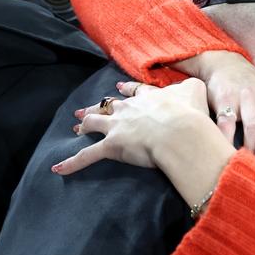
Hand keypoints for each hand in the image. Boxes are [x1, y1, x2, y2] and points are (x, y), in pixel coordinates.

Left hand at [52, 78, 211, 174]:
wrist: (179, 131)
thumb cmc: (190, 113)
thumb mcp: (196, 91)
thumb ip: (191, 86)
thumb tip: (192, 86)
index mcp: (148, 97)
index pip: (133, 92)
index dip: (126, 91)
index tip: (120, 89)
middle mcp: (128, 109)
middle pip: (109, 105)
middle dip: (98, 107)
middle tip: (87, 110)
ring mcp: (117, 127)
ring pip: (94, 123)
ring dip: (84, 125)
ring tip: (76, 128)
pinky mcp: (111, 147)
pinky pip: (87, 156)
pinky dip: (71, 163)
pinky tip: (58, 169)